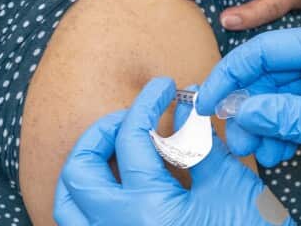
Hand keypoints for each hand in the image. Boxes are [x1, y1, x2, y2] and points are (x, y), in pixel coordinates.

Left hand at [54, 77, 290, 225]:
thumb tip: (188, 105)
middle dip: (102, 133)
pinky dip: (92, 200)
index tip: (166, 87)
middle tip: (133, 117)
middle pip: (79, 172)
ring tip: (119, 148)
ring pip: (69, 206)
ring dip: (87, 169)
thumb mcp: (231, 185)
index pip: (130, 139)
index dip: (148, 102)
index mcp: (146, 212)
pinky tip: (122, 186)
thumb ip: (201, 143)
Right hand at [196, 25, 300, 207]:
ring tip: (256, 151)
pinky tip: (278, 150)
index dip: (236, 71)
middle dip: (250, 105)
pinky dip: (288, 130)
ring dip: (267, 123)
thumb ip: (291, 115)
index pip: (274, 47)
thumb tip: (243, 110)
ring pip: (288, 96)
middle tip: (233, 138)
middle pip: (277, 73)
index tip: (209, 99)